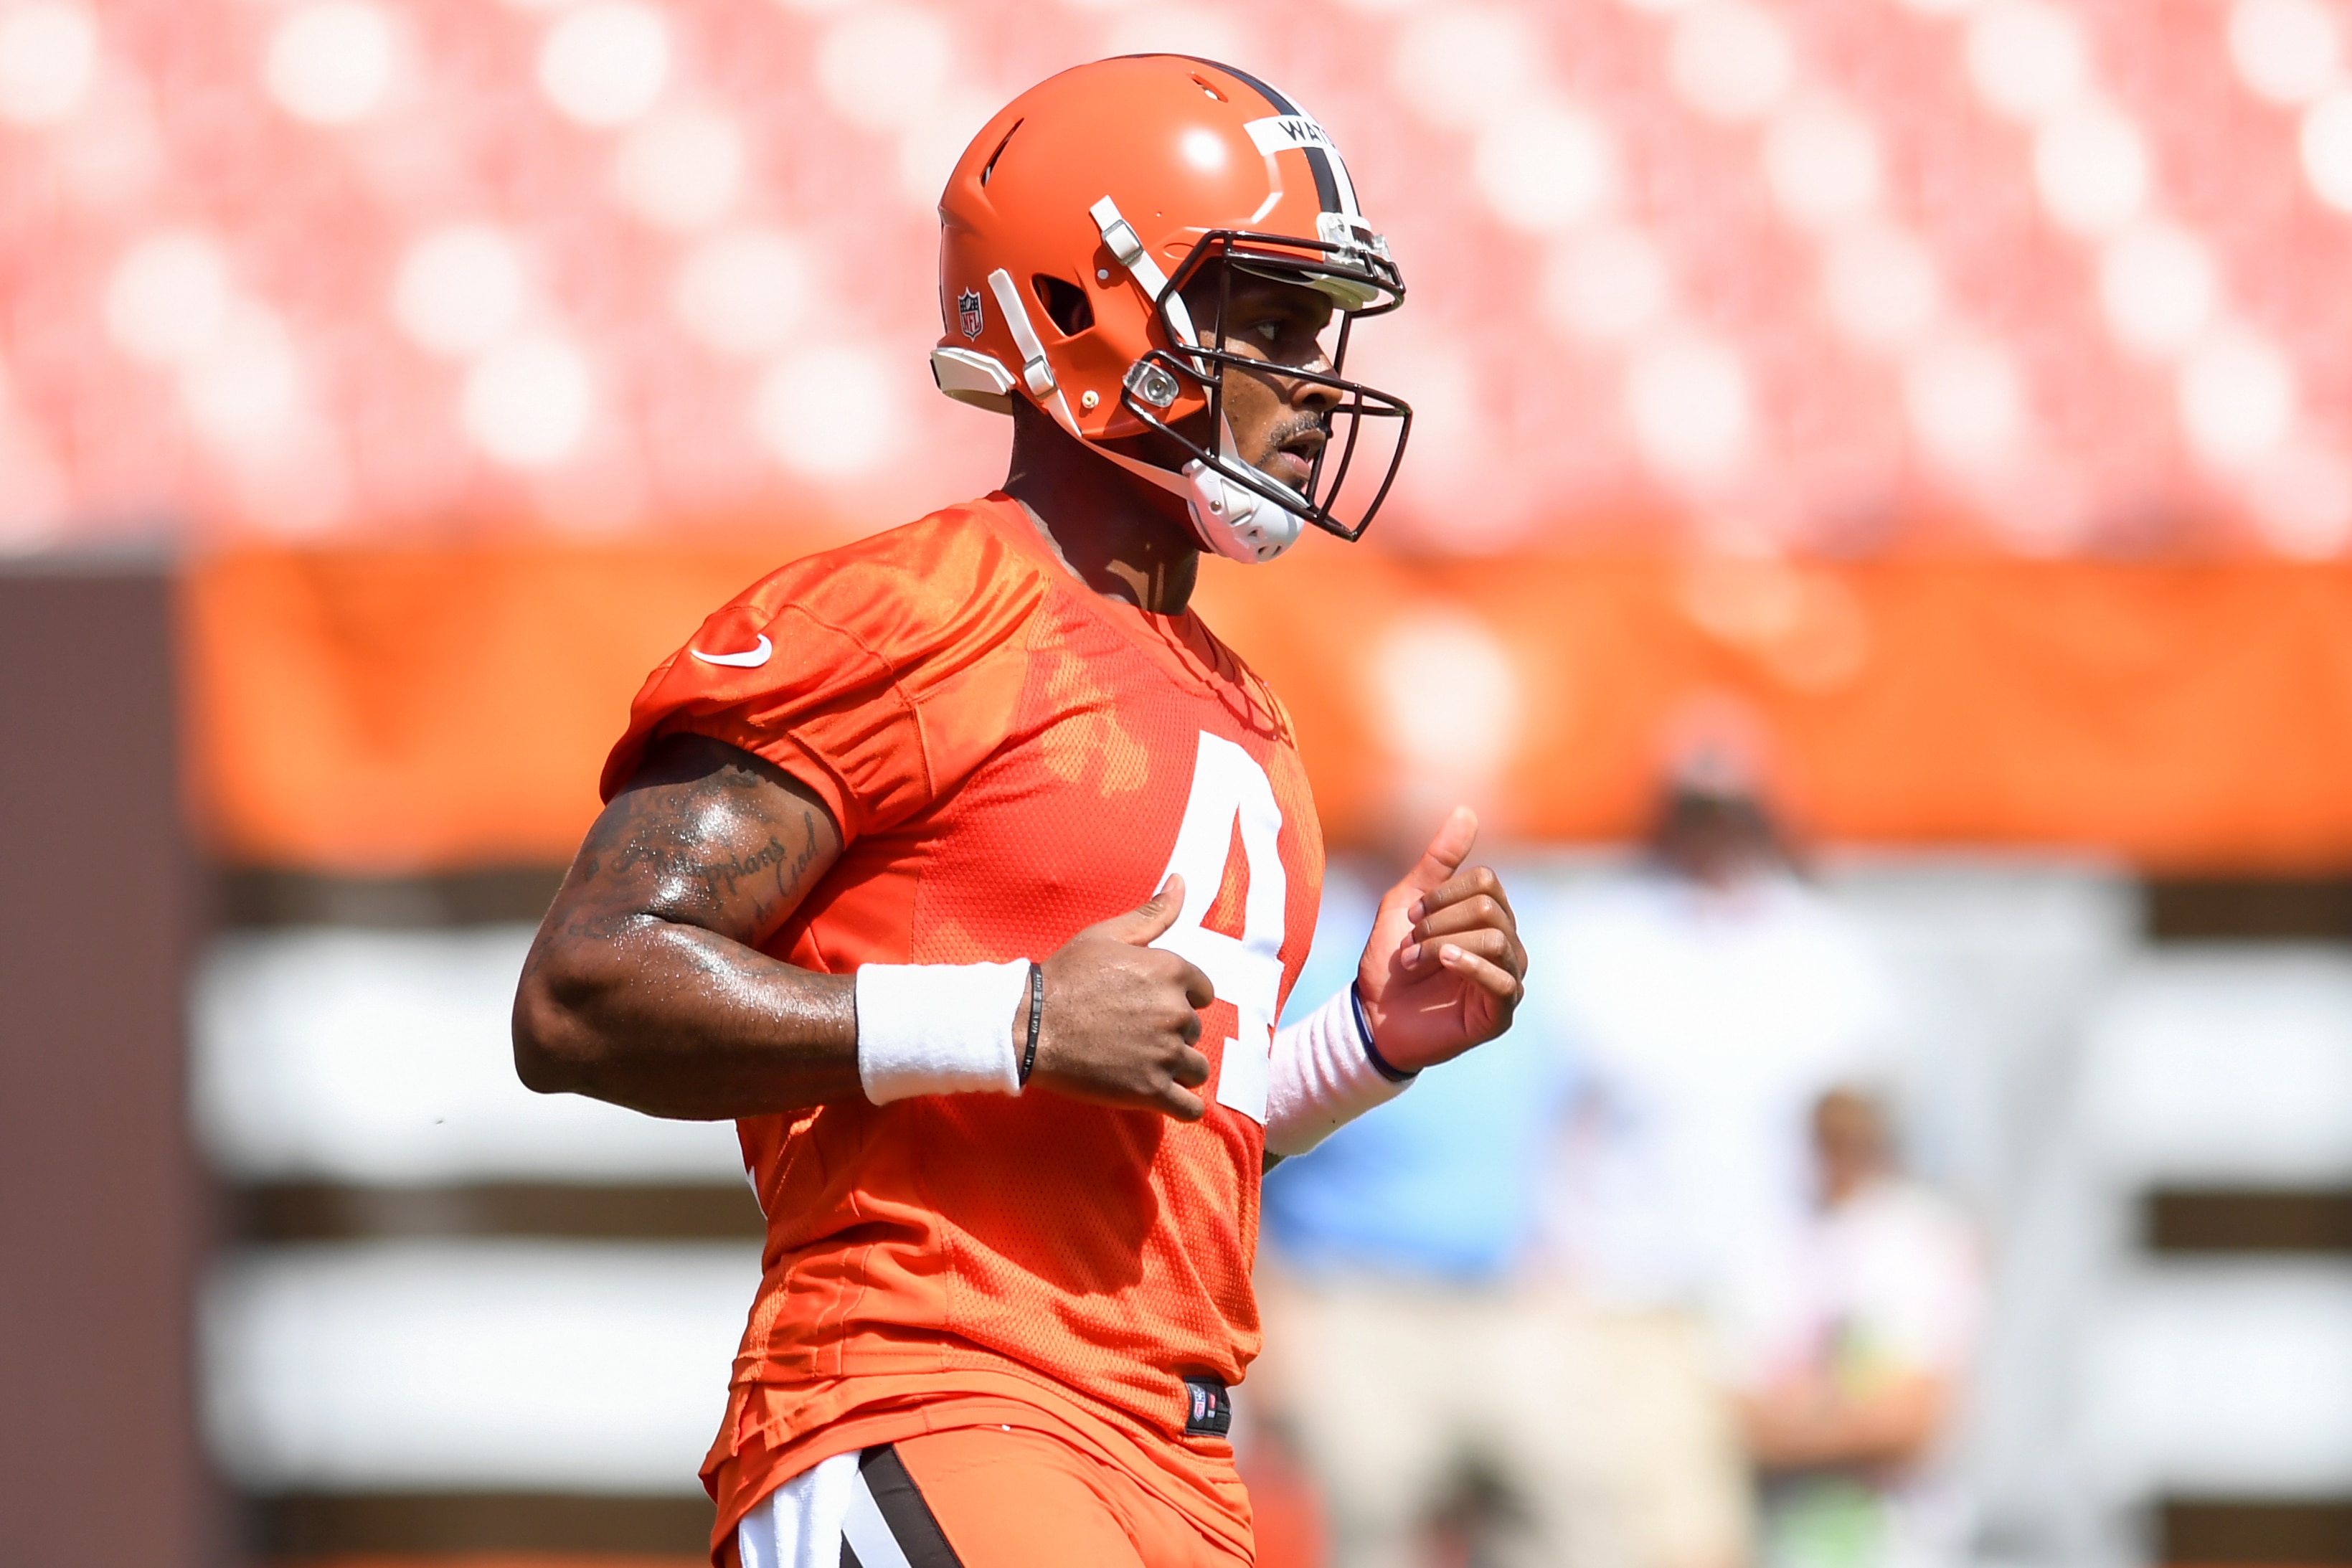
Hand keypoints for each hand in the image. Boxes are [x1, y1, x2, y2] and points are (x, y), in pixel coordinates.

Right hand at [1022, 876, 1217, 1119]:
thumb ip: (1152, 913)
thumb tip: (1182, 881)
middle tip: (1135, 1034)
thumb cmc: (1064, 977)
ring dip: (1179, 1069)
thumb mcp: (1107, 935)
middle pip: (1194, 1030)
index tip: (1151, 1005)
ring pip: (1196, 1068)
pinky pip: (1190, 1107)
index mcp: (1170, 971)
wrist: (1028, 1026)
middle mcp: (1175, 1012)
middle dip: (1172, 1033)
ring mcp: (1164, 1054)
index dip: (1180, 998)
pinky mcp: (1150, 1090)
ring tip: (1146, 1065)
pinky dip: (1183, 1105)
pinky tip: (1165, 1097)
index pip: (1203, 991)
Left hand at [1354, 808, 1525, 1074]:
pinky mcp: (1500, 1014)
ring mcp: (1508, 979)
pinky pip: (1504, 982)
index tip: (1410, 917)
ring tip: (1414, 961)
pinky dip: (1470, 965)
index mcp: (1489, 917)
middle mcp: (1507, 945)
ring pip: (1497, 939)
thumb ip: (1439, 860)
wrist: (1372, 1017)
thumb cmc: (1391, 960)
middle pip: (1490, 907)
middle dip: (1440, 919)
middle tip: (1411, 941)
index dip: (1443, 893)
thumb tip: (1468, 811)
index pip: (1486, 882)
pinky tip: (1443, 962)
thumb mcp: (1406, 901)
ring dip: (1443, 943)